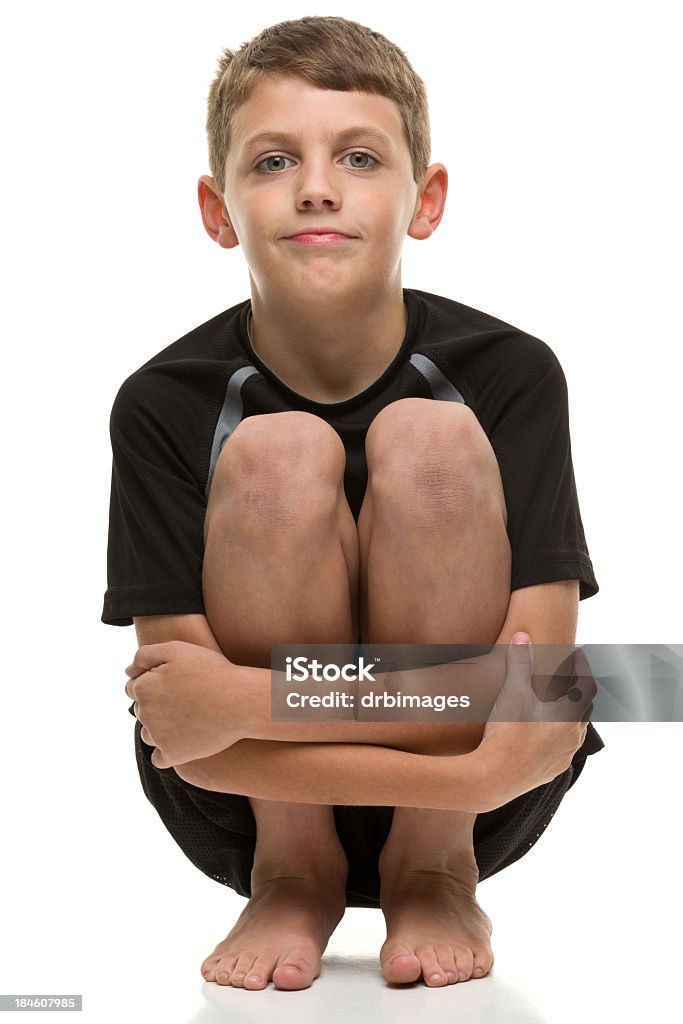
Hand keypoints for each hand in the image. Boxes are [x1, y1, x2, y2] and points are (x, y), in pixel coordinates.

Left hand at [124, 641, 247, 768]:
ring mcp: (158, 737)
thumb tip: (128, 672)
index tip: (175, 683)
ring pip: (148, 734)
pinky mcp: (173, 755)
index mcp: (143, 688)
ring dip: (159, 728)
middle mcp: (145, 714)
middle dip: (156, 705)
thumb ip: (145, 655)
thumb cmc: (212, 671)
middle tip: (185, 699)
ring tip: (186, 718)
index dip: (154, 683)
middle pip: (141, 710)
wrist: (241, 701)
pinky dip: (167, 751)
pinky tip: (183, 740)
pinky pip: (159, 758)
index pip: (134, 687)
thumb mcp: (177, 649)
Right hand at [476, 634, 596, 810]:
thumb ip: (519, 663)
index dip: (584, 666)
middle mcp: (573, 737)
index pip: (588, 685)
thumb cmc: (505, 735)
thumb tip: (523, 637)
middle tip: (568, 673)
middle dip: (578, 687)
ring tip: (556, 700)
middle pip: (585, 706)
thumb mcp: (512, 693)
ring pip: (576, 728)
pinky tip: (544, 729)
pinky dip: (559, 731)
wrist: (493, 778)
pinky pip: (564, 746)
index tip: (577, 653)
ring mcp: (564, 756)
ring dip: (570, 711)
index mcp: (569, 716)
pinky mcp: (553, 769)